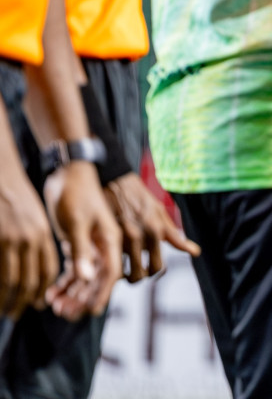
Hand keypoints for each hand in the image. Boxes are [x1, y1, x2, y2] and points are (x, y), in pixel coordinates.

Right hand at [0, 164, 57, 318]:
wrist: (1, 175)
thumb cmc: (15, 198)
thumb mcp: (33, 218)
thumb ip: (36, 241)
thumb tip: (35, 266)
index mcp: (43, 234)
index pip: (48, 270)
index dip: (43, 290)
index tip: (38, 304)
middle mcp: (30, 239)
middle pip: (30, 280)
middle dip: (24, 301)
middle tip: (16, 314)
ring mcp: (11, 240)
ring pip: (11, 280)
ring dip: (6, 299)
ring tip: (3, 311)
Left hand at [43, 161, 121, 319]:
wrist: (66, 173)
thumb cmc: (74, 193)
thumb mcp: (76, 222)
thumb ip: (82, 250)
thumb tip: (88, 278)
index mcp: (111, 239)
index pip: (111, 273)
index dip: (102, 293)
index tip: (91, 311)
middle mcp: (104, 245)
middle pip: (98, 279)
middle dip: (83, 298)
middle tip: (64, 312)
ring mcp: (91, 245)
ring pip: (86, 277)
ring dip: (72, 293)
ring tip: (55, 305)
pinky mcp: (78, 244)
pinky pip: (74, 269)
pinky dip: (65, 282)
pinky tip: (52, 292)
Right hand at [106, 173, 200, 281]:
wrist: (115, 180)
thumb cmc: (139, 196)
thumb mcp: (159, 211)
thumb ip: (173, 234)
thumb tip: (195, 252)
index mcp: (156, 230)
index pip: (159, 266)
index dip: (156, 272)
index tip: (152, 271)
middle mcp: (141, 236)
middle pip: (143, 273)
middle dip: (140, 276)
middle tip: (137, 271)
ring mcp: (122, 239)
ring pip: (126, 271)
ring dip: (125, 273)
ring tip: (123, 268)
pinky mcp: (104, 238)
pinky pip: (111, 261)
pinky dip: (111, 264)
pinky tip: (110, 259)